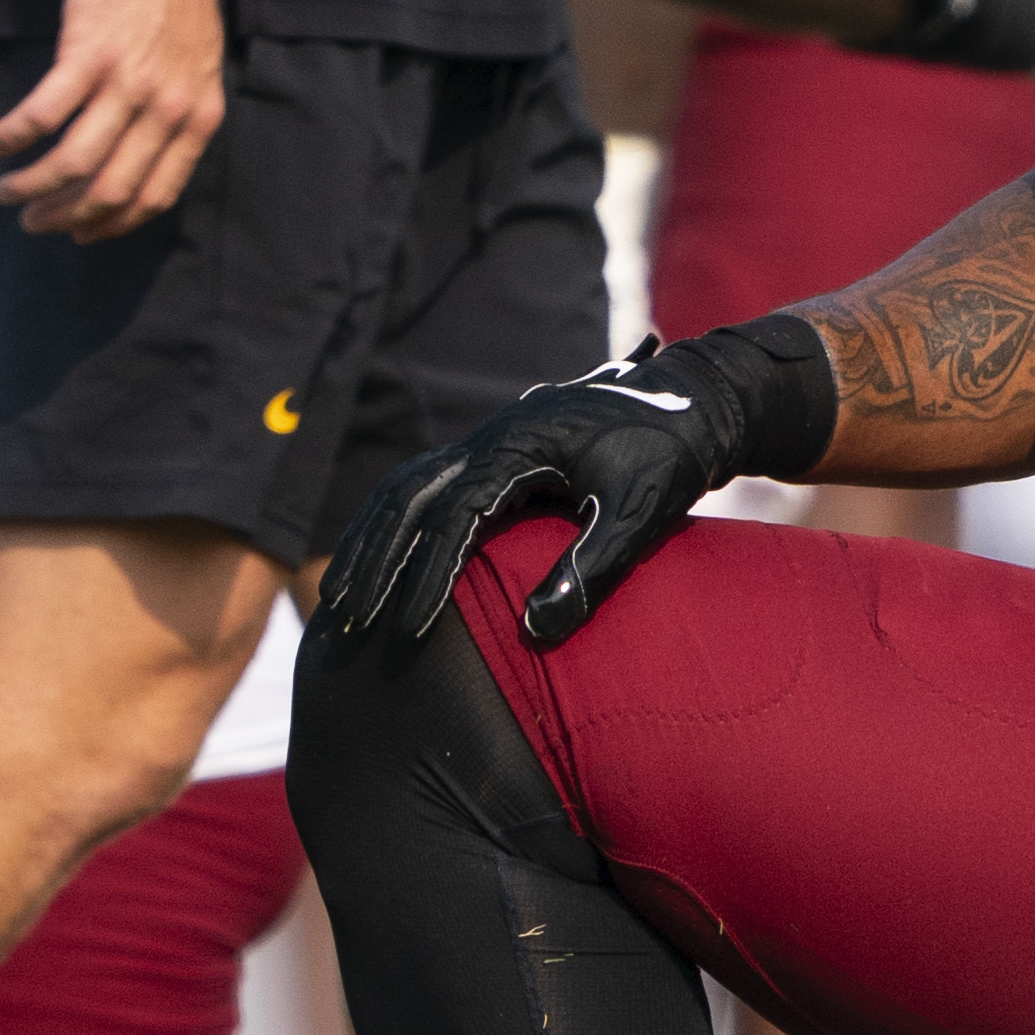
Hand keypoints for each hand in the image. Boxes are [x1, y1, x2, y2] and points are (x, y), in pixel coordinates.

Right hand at [0, 0, 226, 238]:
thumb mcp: (199, 73)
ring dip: (33, 185)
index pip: (155, 195)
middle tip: (33, 220)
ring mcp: (127, 84)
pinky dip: (15, 136)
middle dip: (66, 216)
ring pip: (75, 161)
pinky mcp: (88, 55)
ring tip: (7, 189)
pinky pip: (44, 113)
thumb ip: (176, 117)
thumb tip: (143, 158)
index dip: (113, 224)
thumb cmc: (177, 7)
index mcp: (197, 121)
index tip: (81, 233)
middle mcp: (166, 111)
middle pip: (111, 189)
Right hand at [319, 325, 828, 647]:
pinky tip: (378, 559)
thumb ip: (591, 568)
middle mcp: (488, 436)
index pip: (453, 518)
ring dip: (369, 542)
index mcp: (517, 445)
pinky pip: (422, 484)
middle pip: (406, 498)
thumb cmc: (671, 457)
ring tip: (341, 602)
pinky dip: (391, 522)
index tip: (410, 630)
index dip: (427, 577)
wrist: (693, 404)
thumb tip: (535, 630)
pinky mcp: (493, 449)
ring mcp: (486, 438)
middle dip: (374, 562)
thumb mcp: (640, 513)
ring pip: (403, 488)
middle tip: (347, 622)